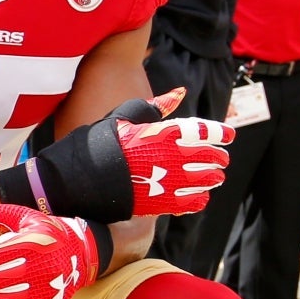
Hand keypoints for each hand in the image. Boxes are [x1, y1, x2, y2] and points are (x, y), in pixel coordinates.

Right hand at [0, 87, 231, 220]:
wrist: (70, 180)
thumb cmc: (93, 146)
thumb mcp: (120, 119)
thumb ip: (151, 108)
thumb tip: (178, 93)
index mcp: (159, 134)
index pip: (199, 131)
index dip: (218, 132)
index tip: (229, 134)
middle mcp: (165, 158)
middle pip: (206, 157)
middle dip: (216, 157)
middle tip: (221, 158)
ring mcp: (162, 182)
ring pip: (201, 181)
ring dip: (210, 179)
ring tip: (213, 178)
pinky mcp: (155, 204)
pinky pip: (187, 203)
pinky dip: (196, 200)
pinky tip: (198, 197)